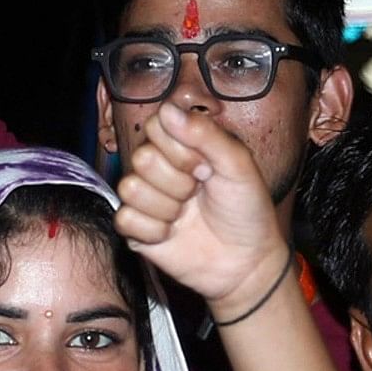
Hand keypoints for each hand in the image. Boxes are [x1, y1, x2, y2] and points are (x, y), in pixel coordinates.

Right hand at [113, 100, 291, 308]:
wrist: (246, 261)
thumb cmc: (246, 210)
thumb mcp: (238, 165)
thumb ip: (206, 134)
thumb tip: (169, 109)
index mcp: (180, 144)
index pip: (155, 126)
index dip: (180, 148)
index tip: (207, 167)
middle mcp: (157, 167)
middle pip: (142, 158)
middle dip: (178, 181)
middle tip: (199, 193)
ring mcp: (144, 198)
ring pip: (131, 188)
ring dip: (167, 207)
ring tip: (187, 215)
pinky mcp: (135, 228)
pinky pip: (125, 219)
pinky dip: (154, 231)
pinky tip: (173, 234)